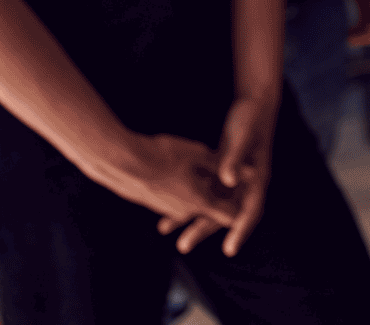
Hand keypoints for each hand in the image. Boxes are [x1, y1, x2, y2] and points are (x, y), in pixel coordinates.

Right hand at [95, 133, 238, 248]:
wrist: (120, 162)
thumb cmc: (163, 155)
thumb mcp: (197, 154)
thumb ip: (221, 164)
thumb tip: (249, 172)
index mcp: (200, 201)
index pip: (228, 216)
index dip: (240, 211)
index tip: (247, 205)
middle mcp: (183, 210)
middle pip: (208, 212)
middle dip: (218, 205)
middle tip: (226, 197)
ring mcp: (164, 208)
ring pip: (187, 205)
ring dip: (196, 196)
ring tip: (199, 184)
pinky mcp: (148, 201)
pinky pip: (171, 199)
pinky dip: (179, 192)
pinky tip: (175, 176)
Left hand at [158, 94, 277, 256]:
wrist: (254, 103)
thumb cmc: (251, 120)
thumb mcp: (243, 137)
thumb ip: (235, 158)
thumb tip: (228, 181)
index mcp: (256, 178)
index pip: (250, 211)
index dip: (240, 230)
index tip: (229, 249)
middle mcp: (245, 183)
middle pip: (225, 213)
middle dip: (204, 229)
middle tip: (183, 245)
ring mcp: (232, 178)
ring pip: (211, 204)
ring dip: (190, 216)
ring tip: (165, 228)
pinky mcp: (221, 170)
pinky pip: (203, 190)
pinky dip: (188, 198)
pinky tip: (168, 201)